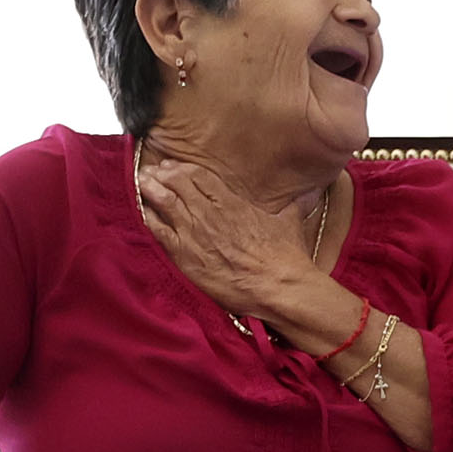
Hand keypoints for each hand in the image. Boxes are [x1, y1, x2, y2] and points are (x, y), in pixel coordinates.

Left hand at [138, 151, 329, 329]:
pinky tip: (141, 211)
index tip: (173, 166)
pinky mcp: (185, 254)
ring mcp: (195, 232)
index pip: (199, 176)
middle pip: (177, 183)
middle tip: (152, 172)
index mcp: (232, 202)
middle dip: (162, 175)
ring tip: (141, 182)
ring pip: (164, 201)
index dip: (182, 168)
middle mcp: (210, 213)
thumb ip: (294, 204)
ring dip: (150, 189)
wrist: (278, 285)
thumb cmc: (286, 256)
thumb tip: (311, 192)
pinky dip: (148, 217)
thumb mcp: (291, 222)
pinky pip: (158, 230)